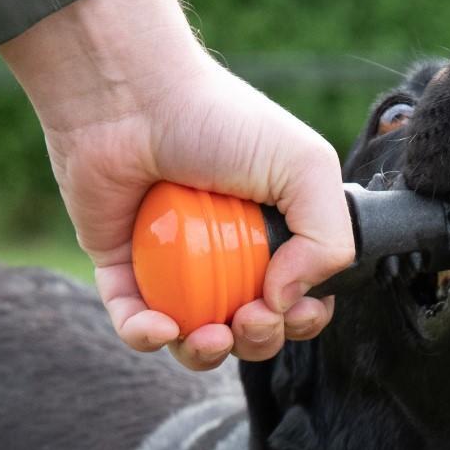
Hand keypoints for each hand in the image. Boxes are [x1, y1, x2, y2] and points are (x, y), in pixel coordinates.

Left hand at [0, 0, 351, 369]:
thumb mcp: (305, 166)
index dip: (302, 318)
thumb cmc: (219, 118)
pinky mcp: (121, 269)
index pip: (298, 299)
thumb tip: (290, 299)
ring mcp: (172, 266)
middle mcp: (224, 255)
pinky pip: (133, 324)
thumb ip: (328, 238)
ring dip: (207, 353)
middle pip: (250, 330)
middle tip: (252, 315)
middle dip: (259, 339)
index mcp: (272, 233)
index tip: (296, 306)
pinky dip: (147, 338)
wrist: (131, 96)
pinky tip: (160, 327)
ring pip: (193, 340)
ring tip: (212, 334)